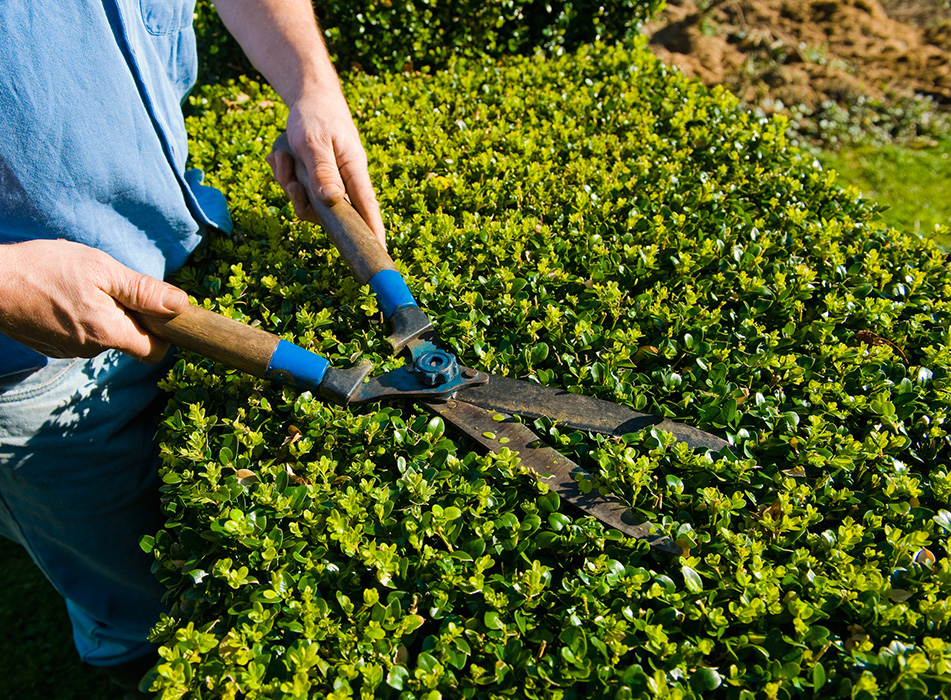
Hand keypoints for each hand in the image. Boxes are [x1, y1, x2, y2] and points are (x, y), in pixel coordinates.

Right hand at [0, 239, 188, 361]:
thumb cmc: (43, 269)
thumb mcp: (101, 270)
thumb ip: (142, 291)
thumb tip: (180, 306)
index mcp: (108, 333)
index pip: (155, 352)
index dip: (162, 332)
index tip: (155, 309)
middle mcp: (90, 349)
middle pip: (128, 338)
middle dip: (128, 314)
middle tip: (107, 284)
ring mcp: (68, 350)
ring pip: (103, 334)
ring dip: (102, 311)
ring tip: (78, 285)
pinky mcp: (50, 345)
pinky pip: (80, 333)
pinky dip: (80, 315)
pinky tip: (62, 294)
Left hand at [267, 87, 385, 247]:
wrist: (309, 96)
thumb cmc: (316, 116)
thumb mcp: (314, 142)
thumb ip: (323, 171)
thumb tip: (332, 202)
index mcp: (354, 170)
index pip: (368, 208)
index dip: (374, 232)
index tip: (380, 253)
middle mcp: (345, 180)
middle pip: (329, 213)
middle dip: (303, 202)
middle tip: (292, 182)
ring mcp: (330, 181)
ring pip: (309, 202)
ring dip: (289, 183)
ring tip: (282, 157)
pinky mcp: (316, 179)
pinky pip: (298, 190)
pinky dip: (285, 175)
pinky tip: (280, 155)